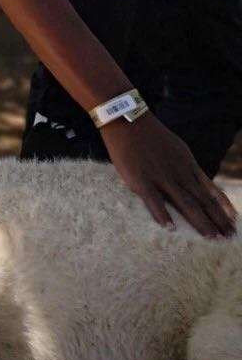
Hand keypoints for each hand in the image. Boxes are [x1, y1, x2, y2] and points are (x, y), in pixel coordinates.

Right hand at [102, 112, 236, 237]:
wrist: (128, 120)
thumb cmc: (152, 135)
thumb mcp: (178, 149)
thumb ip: (187, 166)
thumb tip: (198, 181)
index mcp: (189, 166)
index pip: (212, 191)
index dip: (224, 208)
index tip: (234, 222)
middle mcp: (180, 174)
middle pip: (203, 202)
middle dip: (218, 221)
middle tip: (229, 238)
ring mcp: (162, 177)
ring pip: (186, 203)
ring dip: (200, 222)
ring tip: (211, 238)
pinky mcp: (141, 179)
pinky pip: (154, 201)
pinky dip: (163, 215)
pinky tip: (170, 229)